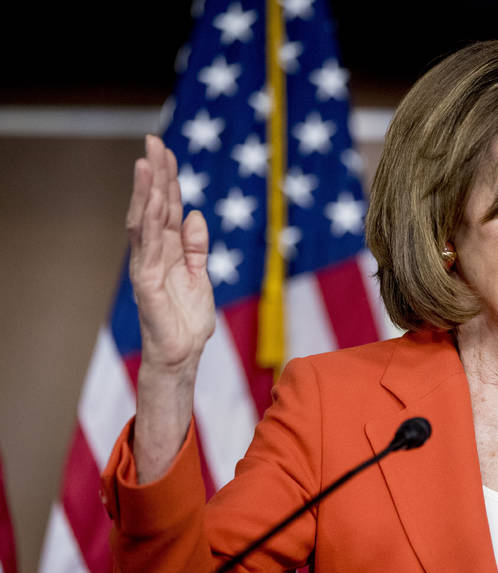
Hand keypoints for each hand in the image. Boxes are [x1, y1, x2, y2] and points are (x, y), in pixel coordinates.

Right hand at [127, 135, 215, 377]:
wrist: (182, 354)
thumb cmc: (188, 320)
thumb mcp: (201, 276)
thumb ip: (197, 247)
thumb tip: (196, 216)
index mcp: (170, 249)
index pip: (169, 207)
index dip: (168, 179)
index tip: (166, 150)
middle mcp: (155, 252)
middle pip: (154, 206)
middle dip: (154, 174)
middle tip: (153, 141)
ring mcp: (148, 265)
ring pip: (145, 221)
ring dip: (147, 191)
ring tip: (147, 162)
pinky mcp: (147, 282)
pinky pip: (147, 248)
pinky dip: (150, 223)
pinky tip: (153, 201)